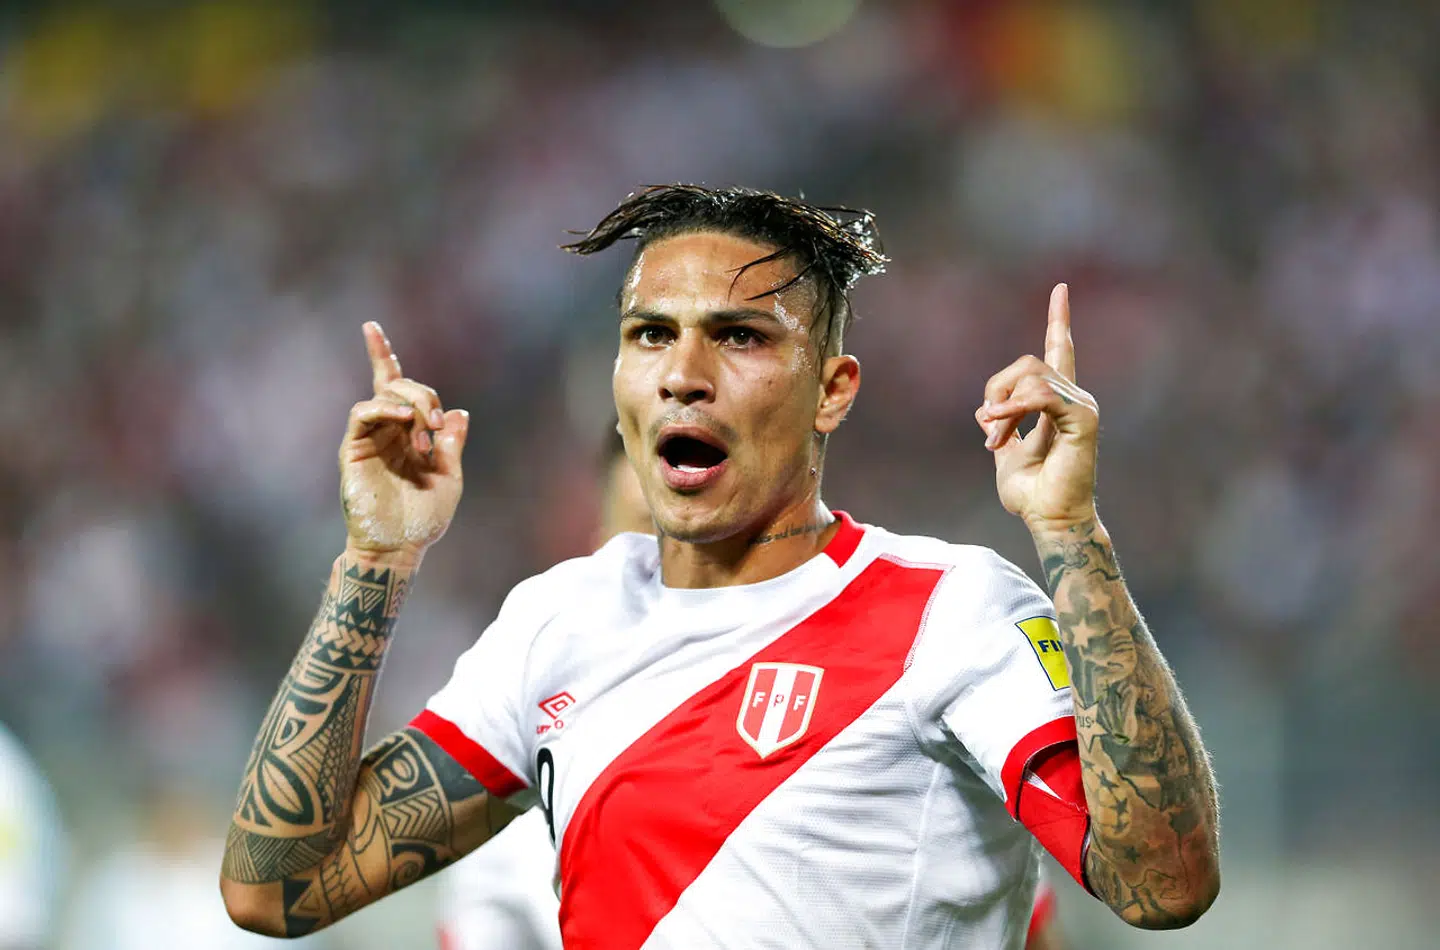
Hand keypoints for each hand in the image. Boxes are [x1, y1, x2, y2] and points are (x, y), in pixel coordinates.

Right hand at [339, 322, 468, 559]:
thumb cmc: (424, 519)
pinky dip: (383, 408)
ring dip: (411, 404)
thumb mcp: (450, 476)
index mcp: (408, 433)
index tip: (369, 326)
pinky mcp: (352, 449)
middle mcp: (386, 430)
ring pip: (383, 394)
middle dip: (425, 397)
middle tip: (438, 429)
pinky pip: (362, 413)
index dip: (382, 355)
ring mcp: (368, 438)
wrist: (400, 547)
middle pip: (399, 385)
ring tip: (425, 435)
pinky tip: (403, 419)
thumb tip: (458, 411)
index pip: (396, 386)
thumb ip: (452, 443)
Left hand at [975, 284, 1098, 533]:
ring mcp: (1081, 405)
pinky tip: (998, 428)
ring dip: (1002, 410)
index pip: (1059, 350)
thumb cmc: (1032, 493)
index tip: (1060, 289)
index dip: (1058, 320)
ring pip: (1031, 376)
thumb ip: (1001, 426)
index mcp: (1057, 401)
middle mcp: (1075, 397)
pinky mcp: (1082, 417)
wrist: (1049, 518)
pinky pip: (1040, 394)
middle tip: (989, 434)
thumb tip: (986, 410)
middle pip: (1028, 362)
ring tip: (994, 442)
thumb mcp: (1006, 452)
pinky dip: (1013, 408)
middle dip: (997, 391)